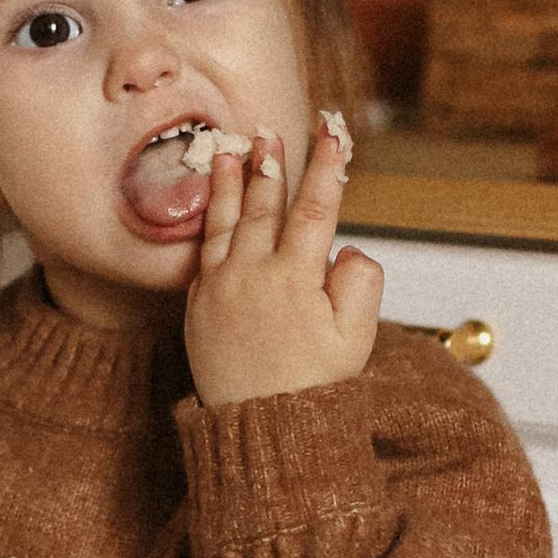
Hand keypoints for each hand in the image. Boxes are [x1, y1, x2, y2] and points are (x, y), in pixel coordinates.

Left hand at [185, 115, 382, 407]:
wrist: (259, 426)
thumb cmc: (313, 385)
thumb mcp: (356, 338)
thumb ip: (359, 284)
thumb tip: (344, 249)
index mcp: (295, 278)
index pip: (315, 208)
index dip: (327, 166)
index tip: (333, 131)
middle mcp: (253, 274)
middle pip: (265, 205)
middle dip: (272, 164)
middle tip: (270, 131)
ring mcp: (220, 286)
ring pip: (227, 221)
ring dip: (231, 182)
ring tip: (230, 150)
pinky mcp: (197, 303)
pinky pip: (204, 251)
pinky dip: (209, 221)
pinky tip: (213, 206)